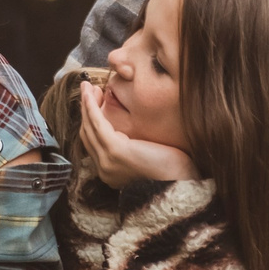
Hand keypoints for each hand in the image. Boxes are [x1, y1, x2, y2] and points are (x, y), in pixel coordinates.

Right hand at [80, 82, 197, 189]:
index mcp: (112, 172)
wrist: (183, 183)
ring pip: (90, 128)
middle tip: (87, 89)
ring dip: (87, 105)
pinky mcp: (115, 151)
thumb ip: (136, 146)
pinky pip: (98, 125)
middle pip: (87, 135)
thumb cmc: (174, 171)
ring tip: (87, 87)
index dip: (91, 122)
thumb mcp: (149, 156)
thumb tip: (133, 132)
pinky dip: (92, 108)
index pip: (95, 143)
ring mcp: (108, 161)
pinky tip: (93, 94)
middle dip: (85, 110)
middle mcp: (105, 169)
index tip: (94, 103)